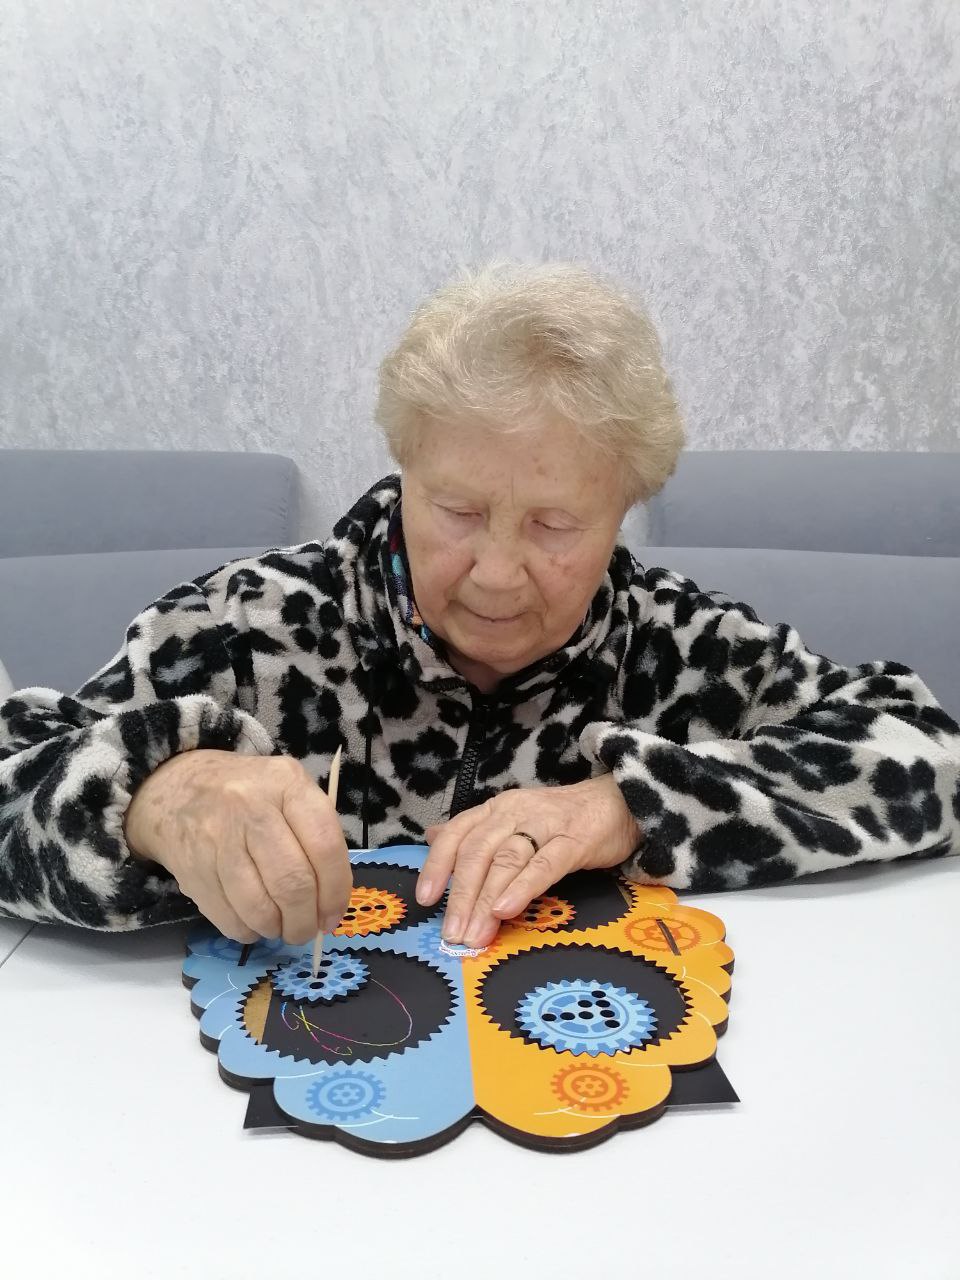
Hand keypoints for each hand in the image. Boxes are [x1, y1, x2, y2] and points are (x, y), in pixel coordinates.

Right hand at [124, 750, 350, 944]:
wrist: (176, 789)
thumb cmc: (249, 794)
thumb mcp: (288, 791)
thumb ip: (314, 836)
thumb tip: (330, 904)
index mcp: (287, 784)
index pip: (325, 846)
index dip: (335, 892)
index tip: (332, 916)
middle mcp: (251, 806)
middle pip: (292, 883)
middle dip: (305, 921)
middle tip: (306, 931)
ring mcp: (217, 838)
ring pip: (259, 908)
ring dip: (276, 929)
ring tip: (280, 927)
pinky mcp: (191, 868)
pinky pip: (228, 919)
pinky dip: (247, 931)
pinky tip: (252, 922)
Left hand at [415, 774, 641, 948]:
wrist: (618, 802)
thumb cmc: (562, 819)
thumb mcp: (513, 818)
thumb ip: (475, 831)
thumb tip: (432, 837)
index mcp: (496, 809)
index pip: (457, 834)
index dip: (437, 865)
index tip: (425, 899)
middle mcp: (514, 812)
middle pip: (478, 852)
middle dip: (461, 896)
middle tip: (452, 933)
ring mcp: (544, 825)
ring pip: (505, 861)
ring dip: (485, 900)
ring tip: (474, 934)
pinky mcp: (573, 841)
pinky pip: (543, 865)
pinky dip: (521, 888)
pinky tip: (505, 910)